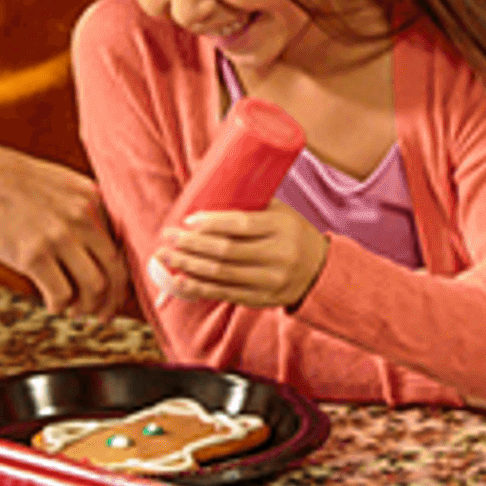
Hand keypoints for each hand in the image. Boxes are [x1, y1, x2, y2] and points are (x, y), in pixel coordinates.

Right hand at [0, 133, 127, 318]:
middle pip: (115, 271)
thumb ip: (86, 209)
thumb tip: (104, 246)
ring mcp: (59, 236)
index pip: (122, 248)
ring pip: (94, 286)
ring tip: (74, 311)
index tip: (115, 294)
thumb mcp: (62, 184)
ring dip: (86, 307)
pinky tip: (53, 306)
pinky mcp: (33, 255)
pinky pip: (61, 293)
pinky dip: (60, 306)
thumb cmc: (15, 183)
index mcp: (94, 200)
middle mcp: (83, 217)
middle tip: (101, 314)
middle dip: (111, 300)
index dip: (122, 278)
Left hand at [154, 200, 328, 307]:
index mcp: (283, 227)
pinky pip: (225, 294)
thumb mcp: (281, 213)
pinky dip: (198, 288)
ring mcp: (271, 280)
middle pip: (226, 251)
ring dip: (187, 266)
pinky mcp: (262, 299)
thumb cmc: (291, 233)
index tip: (187, 219)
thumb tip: (204, 186)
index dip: (211, 223)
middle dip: (191, 245)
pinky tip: (179, 281)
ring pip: (221, 274)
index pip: (241, 224)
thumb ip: (250, 204)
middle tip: (167, 236)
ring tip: (164, 257)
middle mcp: (278, 255)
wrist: (320, 271)